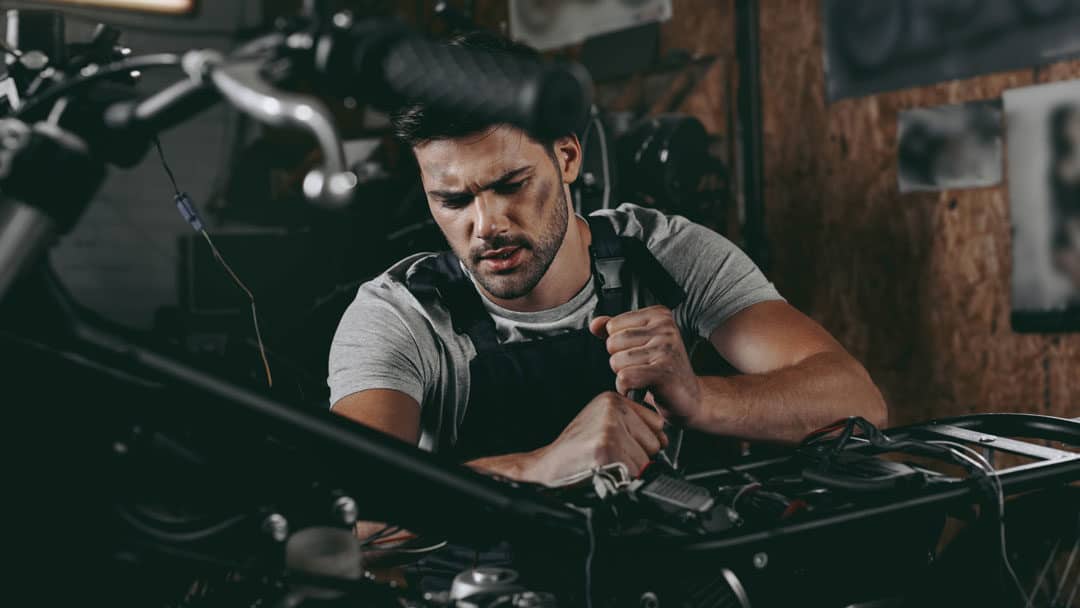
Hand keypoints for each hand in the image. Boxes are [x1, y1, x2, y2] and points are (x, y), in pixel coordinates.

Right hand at [530, 391, 667, 484]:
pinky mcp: (606, 449)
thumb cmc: (576, 451)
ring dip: (630, 469)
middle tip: (612, 456)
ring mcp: (609, 429)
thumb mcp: (602, 424)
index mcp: (612, 400)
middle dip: (638, 456)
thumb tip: (663, 441)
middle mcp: (612, 410)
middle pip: (656, 442)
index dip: (643, 441)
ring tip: (607, 463)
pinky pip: (635, 472)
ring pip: (647, 460)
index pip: (656, 423)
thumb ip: (632, 424)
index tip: (621, 445)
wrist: (548, 467)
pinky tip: (604, 471)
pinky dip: (622, 479)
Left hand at [590, 305, 702, 423]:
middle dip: (619, 361)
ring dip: (623, 376)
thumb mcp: (639, 344)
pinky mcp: (663, 371)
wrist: (688, 397)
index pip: (613, 325)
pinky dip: (626, 388)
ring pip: (617, 362)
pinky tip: (640, 389)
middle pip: (613, 343)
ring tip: (643, 378)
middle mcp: (665, 327)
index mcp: (659, 315)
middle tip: (641, 368)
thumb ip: (616, 331)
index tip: (639, 353)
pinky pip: (624, 378)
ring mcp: (666, 348)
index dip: (618, 345)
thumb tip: (595, 324)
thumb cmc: (662, 370)